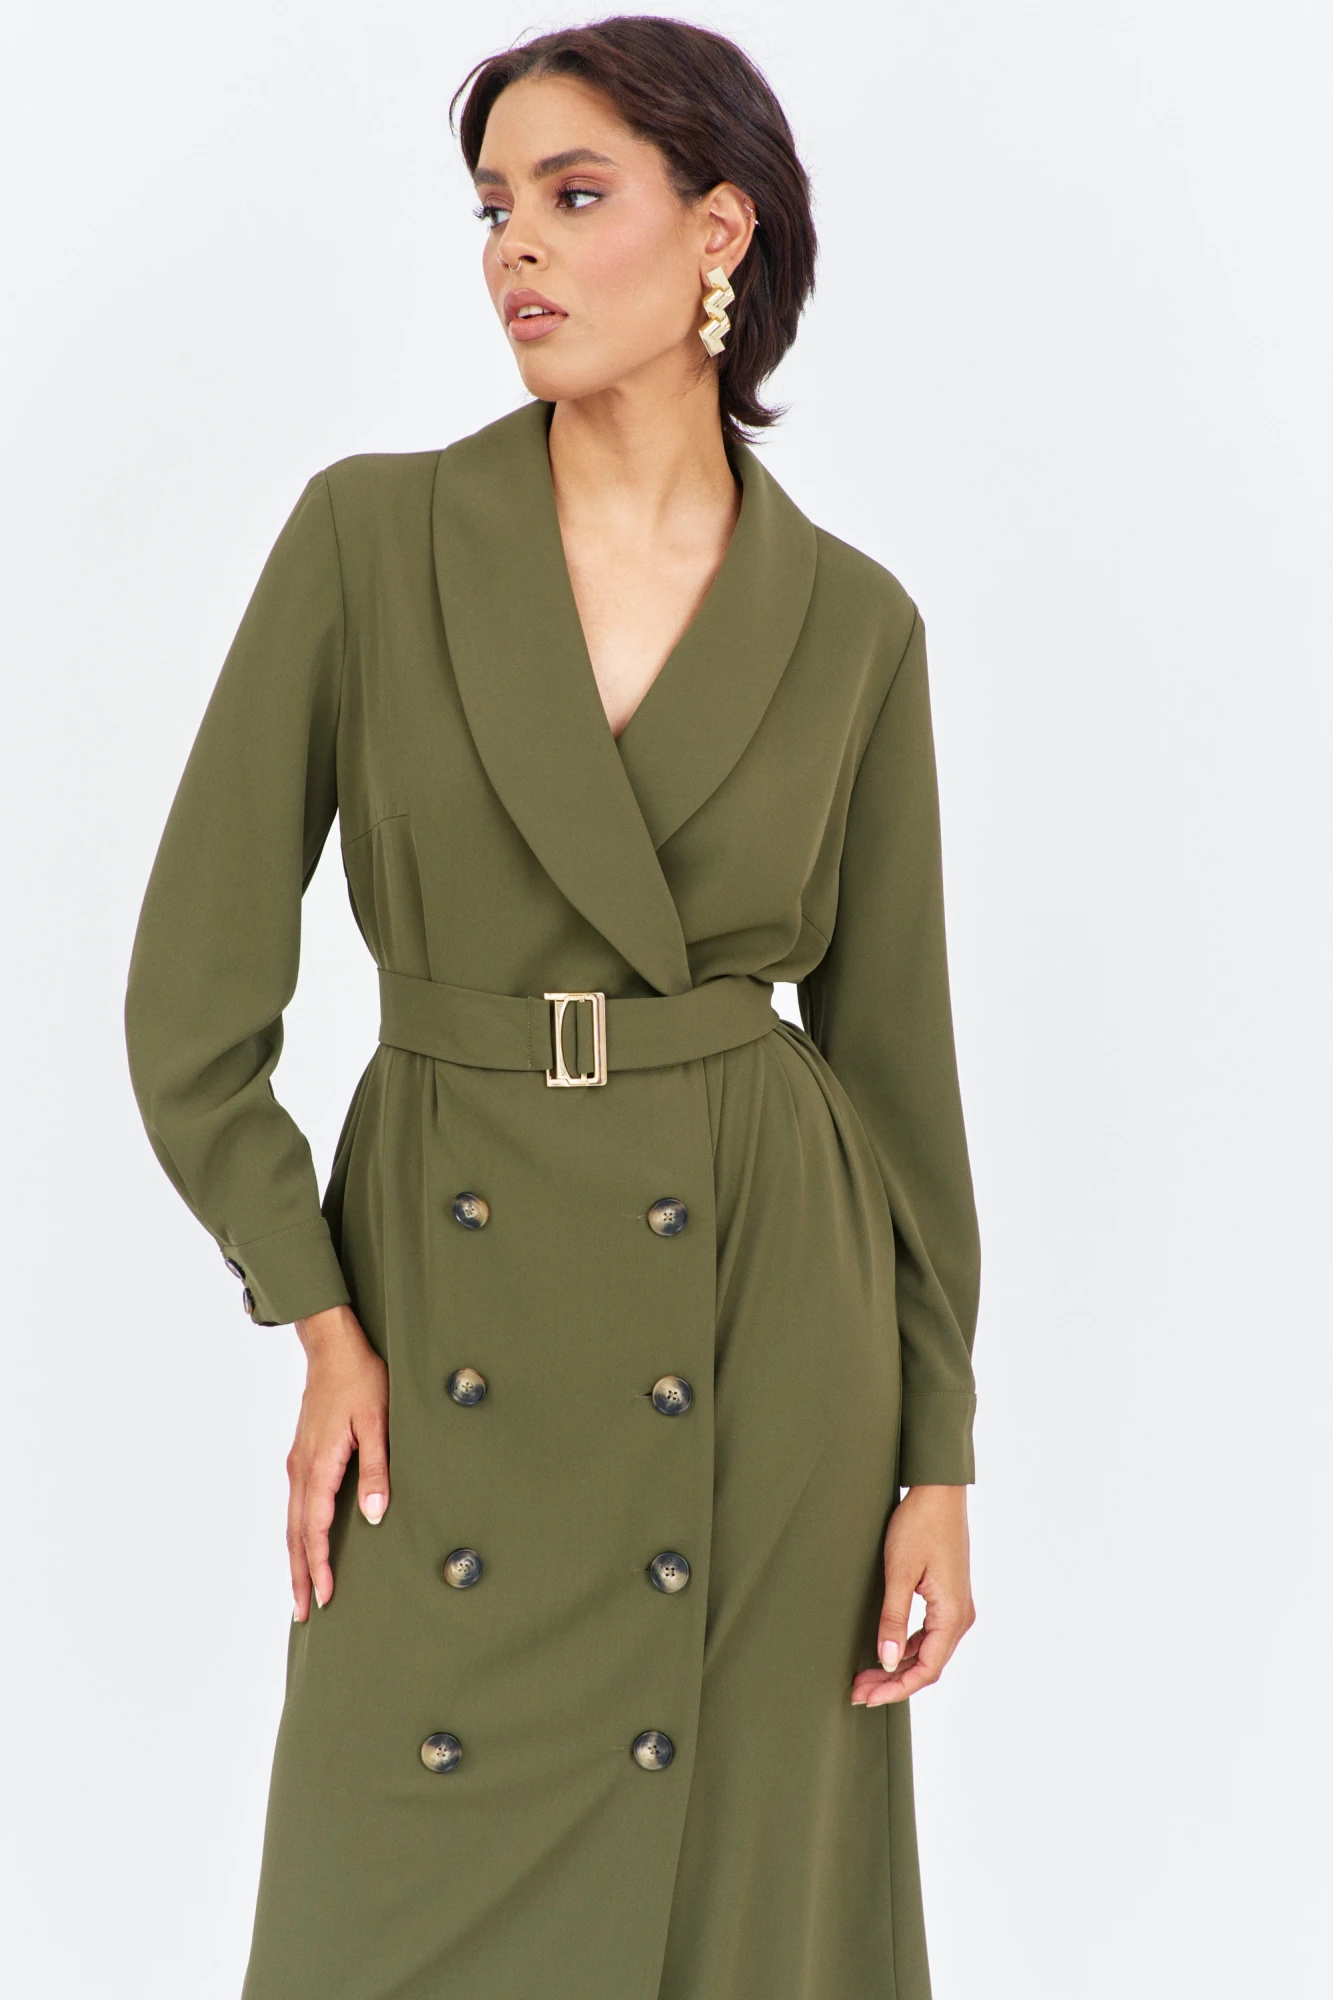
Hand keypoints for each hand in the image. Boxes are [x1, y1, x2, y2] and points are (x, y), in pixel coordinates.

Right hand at [286, 1304, 388, 1620]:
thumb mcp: (378, 1421)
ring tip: (299, 1592)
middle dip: (300, 1575)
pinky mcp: (301, 1458)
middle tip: (303, 1613)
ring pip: (292, 1523)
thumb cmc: (360, 1381)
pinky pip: (295, 1507)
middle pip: (296, 1534)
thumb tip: (373, 1512)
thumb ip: (376, 1467)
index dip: (320, 1565)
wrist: (333, 1349)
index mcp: (319, 1465)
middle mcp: (301, 1470)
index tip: (323, 1596)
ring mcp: (298, 1464)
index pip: (316, 1528)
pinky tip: (303, 1546)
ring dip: (295, 1559)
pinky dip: (296, 1535)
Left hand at [850, 1484, 974, 1705]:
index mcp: (952, 1614)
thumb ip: (893, 1619)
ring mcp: (957, 1607)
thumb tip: (888, 1661)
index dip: (897, 1688)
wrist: (939, 1492)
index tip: (868, 1697)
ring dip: (899, 1666)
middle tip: (858, 1691)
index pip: (927, 1669)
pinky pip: (930, 1634)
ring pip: (929, 1652)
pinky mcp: (949, 1597)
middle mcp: (960, 1616)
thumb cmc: (919, 1525)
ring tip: (865, 1675)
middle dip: (893, 1682)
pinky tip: (885, 1650)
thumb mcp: (899, 1572)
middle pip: (928, 1665)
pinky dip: (907, 1648)